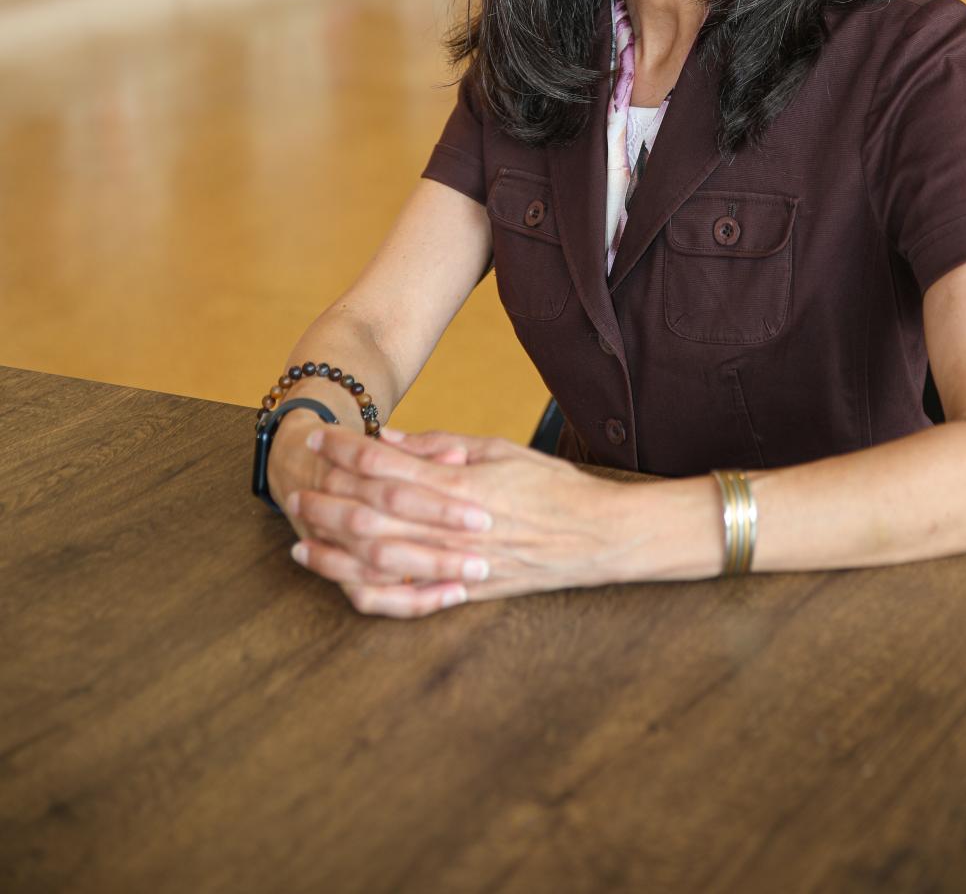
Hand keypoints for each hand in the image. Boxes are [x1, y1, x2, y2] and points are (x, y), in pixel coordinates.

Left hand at [288, 426, 630, 617]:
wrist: (597, 537)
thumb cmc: (551, 486)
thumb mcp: (498, 449)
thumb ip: (442, 447)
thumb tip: (390, 441)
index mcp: (461, 484)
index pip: (388, 466)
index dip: (346, 452)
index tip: (318, 439)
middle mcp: (452, 527)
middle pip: (373, 516)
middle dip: (328, 502)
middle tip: (295, 490)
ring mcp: (457, 564)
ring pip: (381, 562)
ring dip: (336, 552)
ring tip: (301, 542)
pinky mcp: (465, 592)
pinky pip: (408, 600)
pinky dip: (371, 592)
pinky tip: (345, 584)